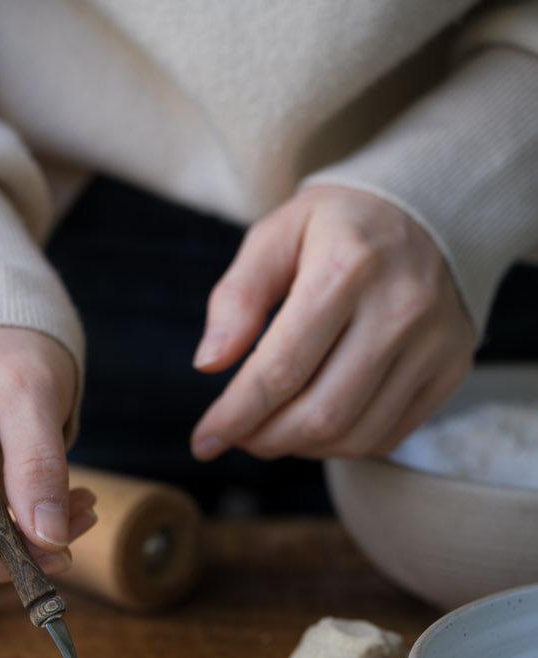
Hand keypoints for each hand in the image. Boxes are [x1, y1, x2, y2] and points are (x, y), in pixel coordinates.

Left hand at [190, 185, 474, 460]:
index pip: (282, 368)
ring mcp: (434, 342)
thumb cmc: (337, 227)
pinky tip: (317, 423)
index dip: (236, 415)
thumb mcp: (276, 235)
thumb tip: (209, 364)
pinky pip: (388, 435)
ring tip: (272, 429)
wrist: (431, 209)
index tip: (204, 440)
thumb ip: (237, 296)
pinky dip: (342, 444)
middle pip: (320, 414)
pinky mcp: (452, 367)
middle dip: (265, 439)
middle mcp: (400, 307)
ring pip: (355, 435)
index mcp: (348, 265)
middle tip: (238, 436)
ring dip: (300, 448)